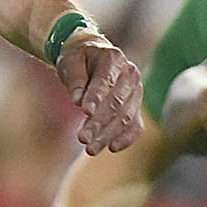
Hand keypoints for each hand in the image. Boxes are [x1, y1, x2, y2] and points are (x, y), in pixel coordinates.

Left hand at [59, 32, 142, 154]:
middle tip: (82, 138)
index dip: (96, 96)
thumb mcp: (69, 61)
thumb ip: (74, 78)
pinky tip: (112, 147)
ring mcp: (136, 91)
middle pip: (116, 102)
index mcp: (113, 58)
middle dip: (99, 122)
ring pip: (126, 117)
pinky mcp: (136, 107)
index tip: (85, 111)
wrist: (92, 58)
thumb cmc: (78, 60)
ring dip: (108, 135)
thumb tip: (77, 100)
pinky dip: (126, 138)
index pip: (105, 80)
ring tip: (90, 149)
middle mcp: (130, 74)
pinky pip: (136, 126)